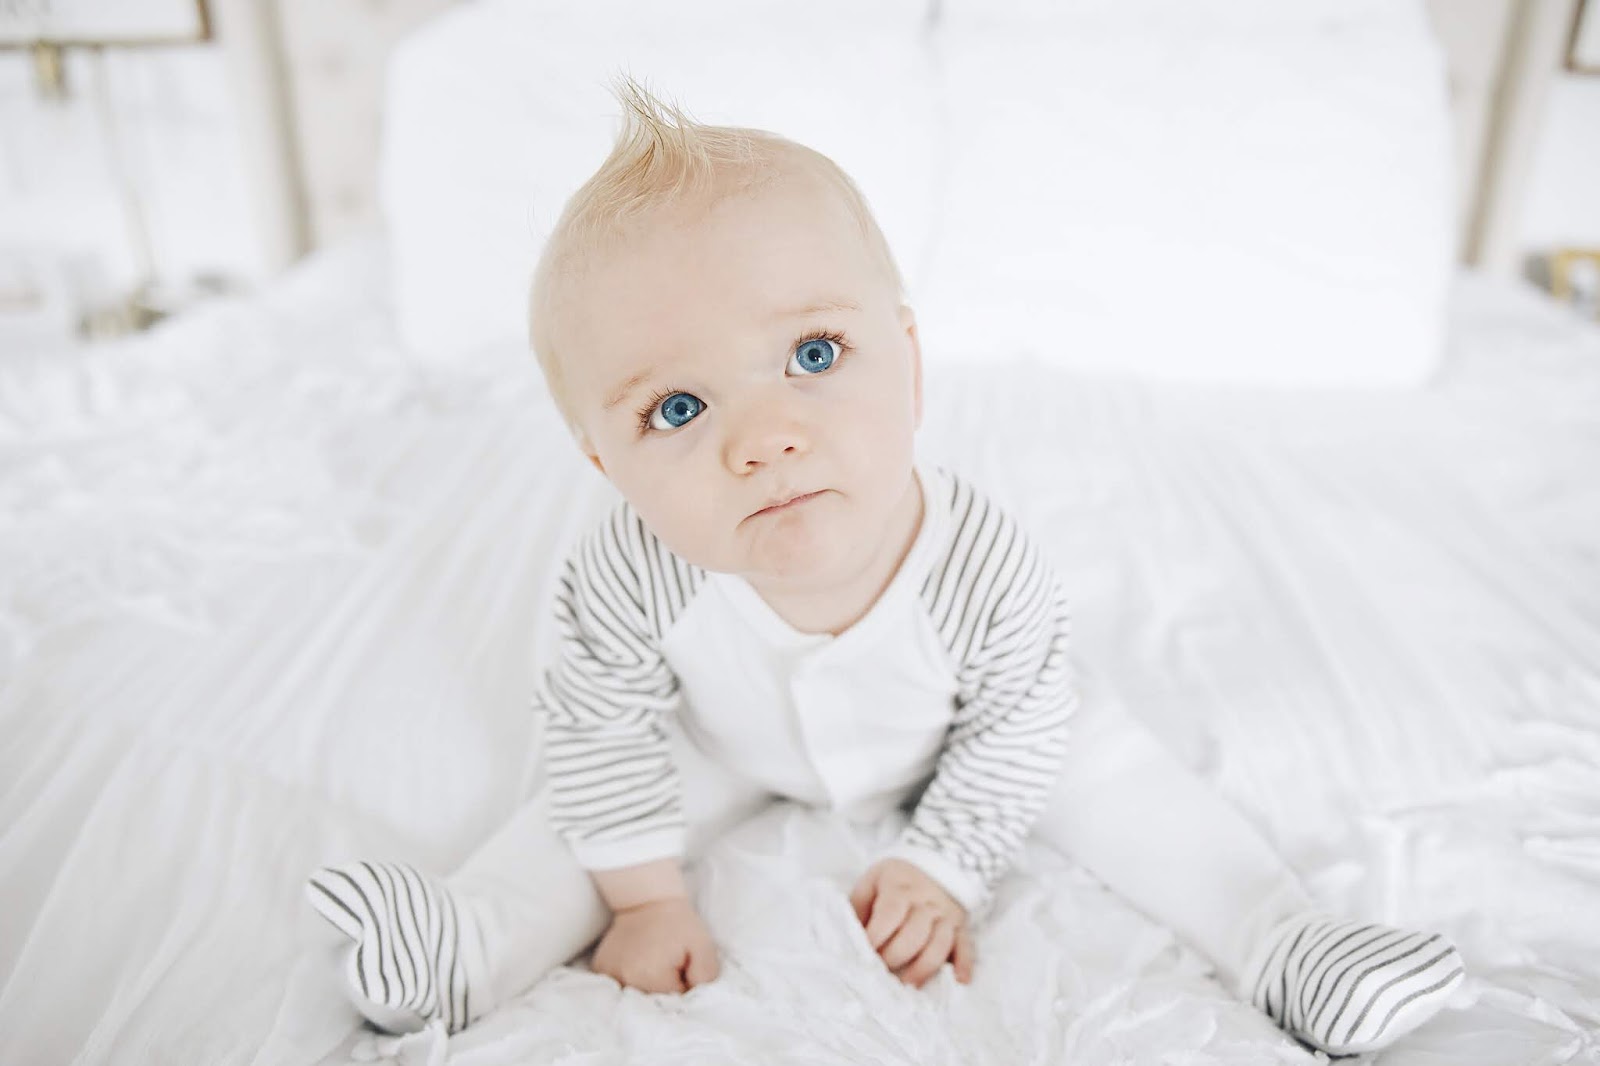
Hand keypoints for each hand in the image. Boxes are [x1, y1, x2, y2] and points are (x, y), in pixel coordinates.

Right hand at [590, 896, 720, 993]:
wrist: (647, 900)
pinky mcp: (601, 969)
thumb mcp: (704, 946)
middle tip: (669, 961)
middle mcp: (626, 980)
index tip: (682, 965)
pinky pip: (618, 986)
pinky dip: (628, 979)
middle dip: (665, 987)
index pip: (674, 1001)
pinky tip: (636, 961)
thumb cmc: (679, 924)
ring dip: (645, 985)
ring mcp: (610, 974)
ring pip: (635, 995)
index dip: (683, 985)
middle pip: (653, 1000)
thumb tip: (694, 997)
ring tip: (651, 960)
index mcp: (652, 977)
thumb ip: (705, 976)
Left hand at [848, 858, 974, 987]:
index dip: (876, 938)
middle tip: (880, 972)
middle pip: (914, 933)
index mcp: (900, 888)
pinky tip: (959, 981)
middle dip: (895, 956)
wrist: (933, 865)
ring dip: (924, 967)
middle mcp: (926, 902)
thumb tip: (842, 936)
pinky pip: (966, 945)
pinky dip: (964, 964)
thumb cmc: (893, 881)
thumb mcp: (871, 882)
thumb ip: (857, 907)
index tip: (863, 955)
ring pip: (940, 943)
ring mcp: (946, 915)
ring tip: (909, 986)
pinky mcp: (961, 927)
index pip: (890, 914)